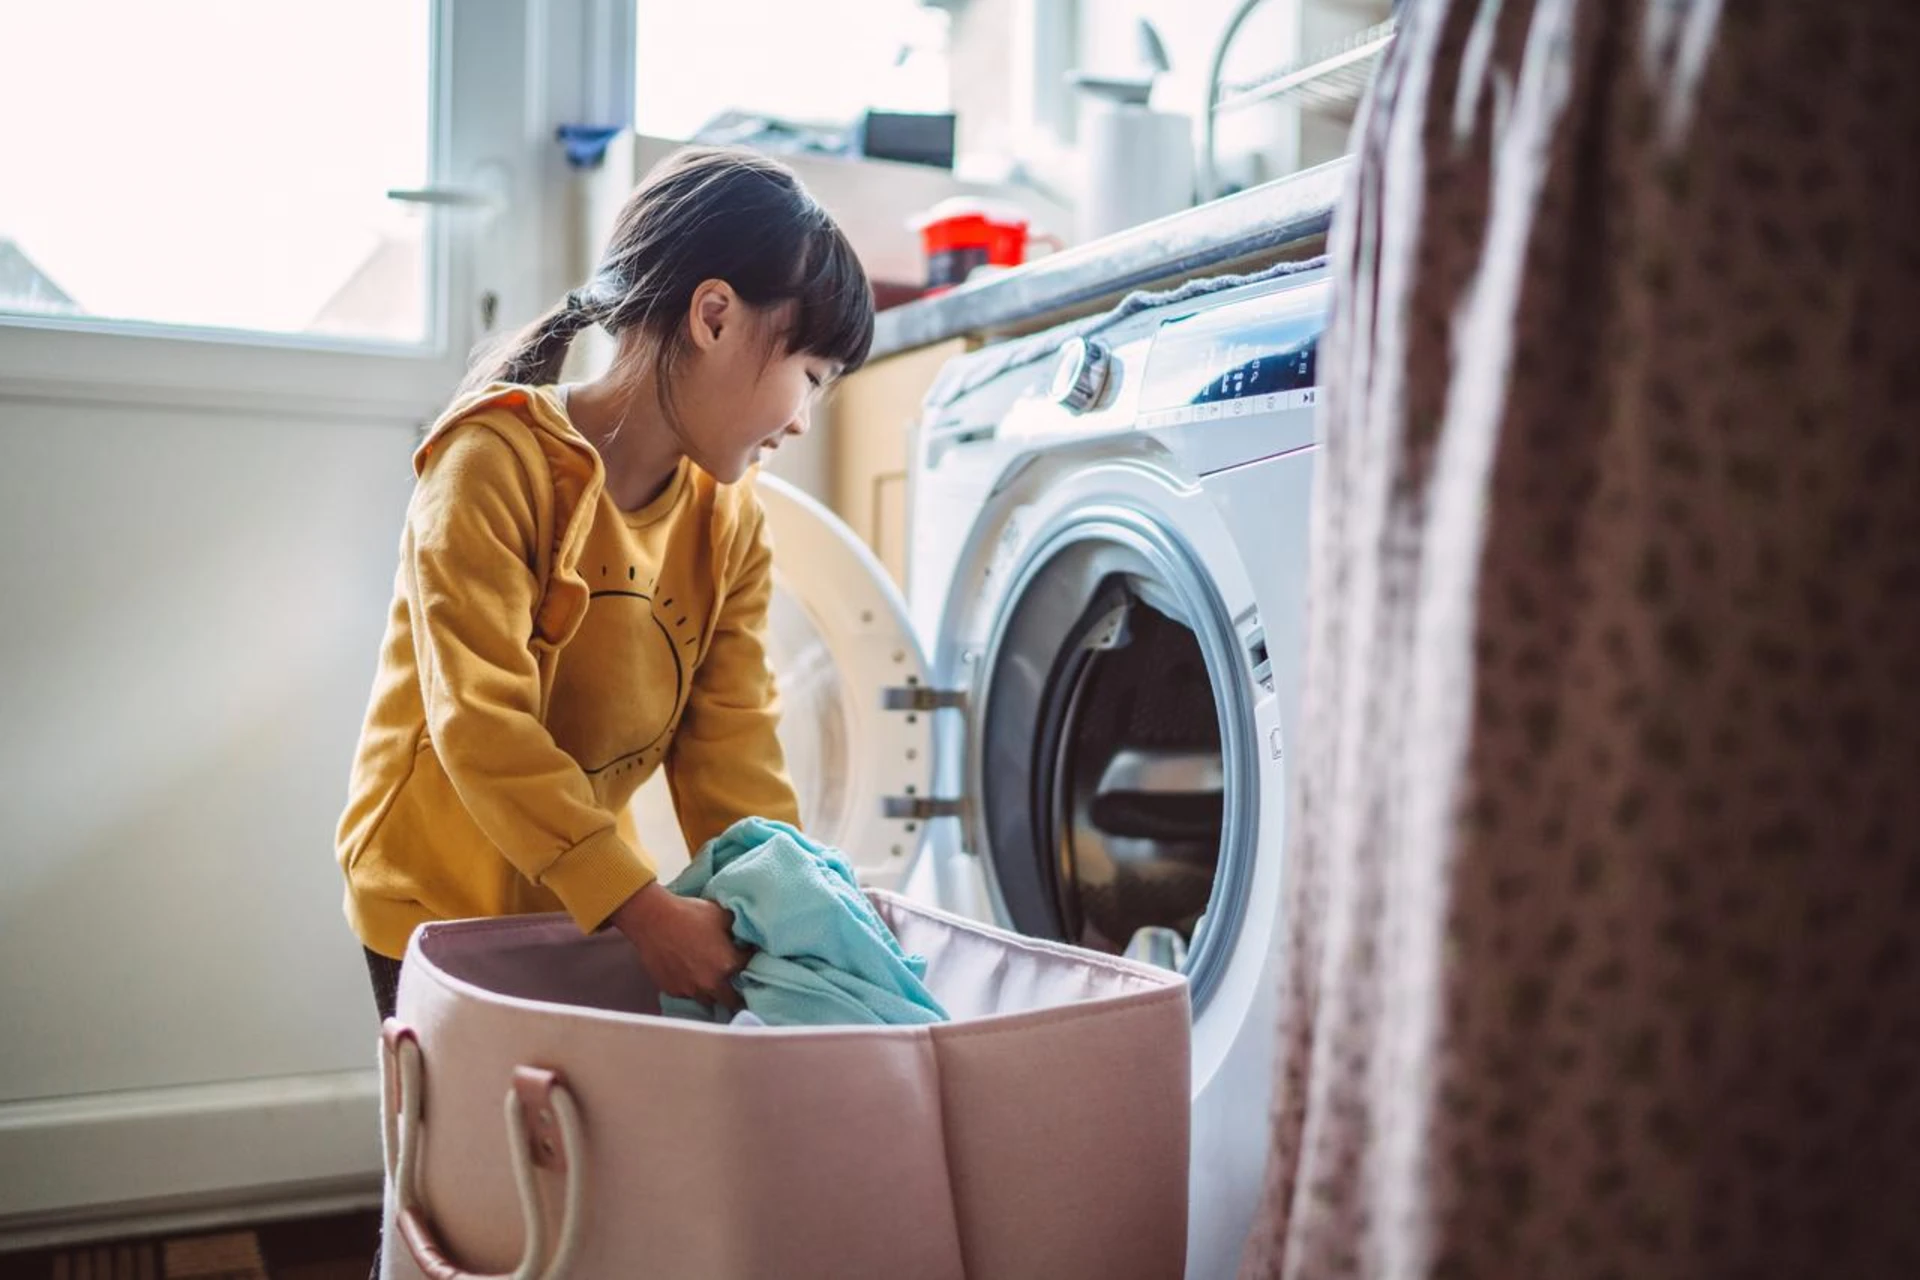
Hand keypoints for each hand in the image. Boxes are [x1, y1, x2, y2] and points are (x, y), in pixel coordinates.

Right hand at [610, 882, 750, 1011]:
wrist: (652, 919)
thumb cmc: (689, 913)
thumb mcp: (722, 914)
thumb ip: (738, 929)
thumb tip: (746, 935)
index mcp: (728, 964)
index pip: (750, 969)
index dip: (749, 961)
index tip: (746, 956)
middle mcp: (712, 983)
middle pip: (732, 999)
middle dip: (736, 992)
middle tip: (735, 982)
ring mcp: (691, 989)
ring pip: (709, 1000)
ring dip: (713, 993)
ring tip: (711, 980)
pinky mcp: (672, 990)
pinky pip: (688, 995)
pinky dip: (692, 988)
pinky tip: (689, 974)